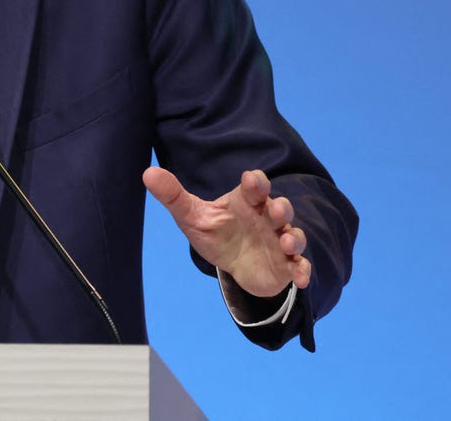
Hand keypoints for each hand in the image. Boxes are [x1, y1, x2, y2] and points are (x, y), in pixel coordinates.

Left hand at [143, 166, 310, 297]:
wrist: (233, 264)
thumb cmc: (215, 233)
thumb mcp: (192, 216)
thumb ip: (173, 196)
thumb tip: (148, 173)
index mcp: (246, 202)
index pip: (256, 185)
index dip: (256, 182)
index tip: (250, 182)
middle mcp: (266, 218)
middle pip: (280, 208)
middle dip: (281, 208)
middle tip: (275, 211)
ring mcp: (278, 241)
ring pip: (294, 235)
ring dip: (294, 237)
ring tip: (287, 242)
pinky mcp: (285, 264)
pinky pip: (299, 265)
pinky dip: (303, 270)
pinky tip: (300, 277)